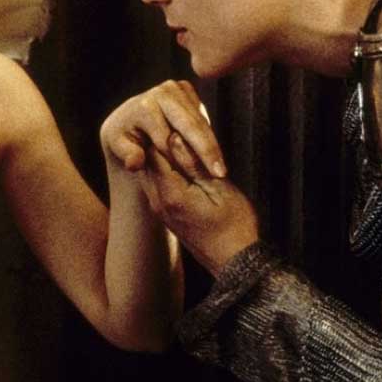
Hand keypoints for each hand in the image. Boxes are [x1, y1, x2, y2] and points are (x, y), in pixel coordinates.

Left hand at [101, 80, 225, 177]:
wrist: (128, 121)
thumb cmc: (122, 138)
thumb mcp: (118, 147)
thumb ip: (127, 155)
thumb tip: (135, 162)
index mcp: (146, 105)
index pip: (169, 138)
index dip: (181, 161)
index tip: (194, 179)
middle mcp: (164, 91)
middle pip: (191, 126)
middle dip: (206, 151)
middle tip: (220, 173)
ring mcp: (178, 88)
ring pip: (201, 123)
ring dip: (212, 146)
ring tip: (221, 170)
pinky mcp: (188, 91)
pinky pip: (203, 118)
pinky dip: (209, 137)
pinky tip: (215, 156)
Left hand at [137, 135, 257, 276]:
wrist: (235, 263)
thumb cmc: (235, 226)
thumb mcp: (220, 188)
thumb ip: (194, 162)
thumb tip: (175, 137)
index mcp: (171, 194)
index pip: (154, 151)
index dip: (164, 130)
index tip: (176, 117)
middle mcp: (158, 201)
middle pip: (147, 160)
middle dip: (157, 140)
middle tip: (175, 122)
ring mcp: (160, 209)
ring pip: (151, 170)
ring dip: (161, 154)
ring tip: (180, 139)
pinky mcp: (166, 213)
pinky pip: (157, 182)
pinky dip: (165, 168)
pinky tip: (182, 160)